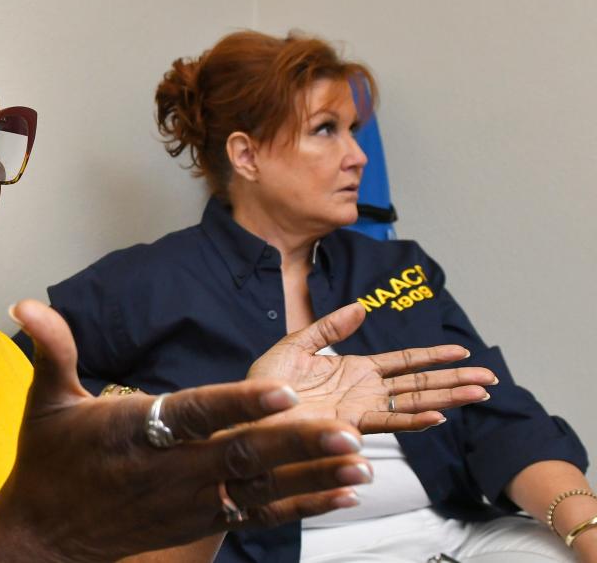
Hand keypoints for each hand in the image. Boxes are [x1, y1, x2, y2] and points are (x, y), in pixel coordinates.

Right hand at [0, 300, 373, 562]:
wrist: (44, 536)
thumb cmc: (49, 463)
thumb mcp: (45, 402)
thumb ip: (54, 348)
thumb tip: (26, 302)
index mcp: (136, 432)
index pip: (195, 415)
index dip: (239, 405)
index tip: (284, 393)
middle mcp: (169, 471)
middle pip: (241, 456)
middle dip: (296, 444)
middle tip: (347, 432)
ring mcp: (189, 503)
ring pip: (259, 489)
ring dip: (311, 476)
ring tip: (361, 464)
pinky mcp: (200, 523)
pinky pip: (258, 515)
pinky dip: (301, 504)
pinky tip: (341, 494)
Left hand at [246, 303, 497, 432]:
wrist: (244, 411)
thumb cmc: (264, 384)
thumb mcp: (296, 344)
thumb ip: (329, 328)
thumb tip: (362, 307)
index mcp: (354, 370)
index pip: (403, 362)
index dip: (432, 357)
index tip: (462, 352)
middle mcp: (363, 391)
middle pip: (418, 384)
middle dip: (453, 381)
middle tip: (489, 378)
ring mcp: (359, 409)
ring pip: (412, 403)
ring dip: (446, 399)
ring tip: (478, 393)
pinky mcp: (348, 425)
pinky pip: (386, 422)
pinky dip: (413, 421)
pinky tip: (438, 416)